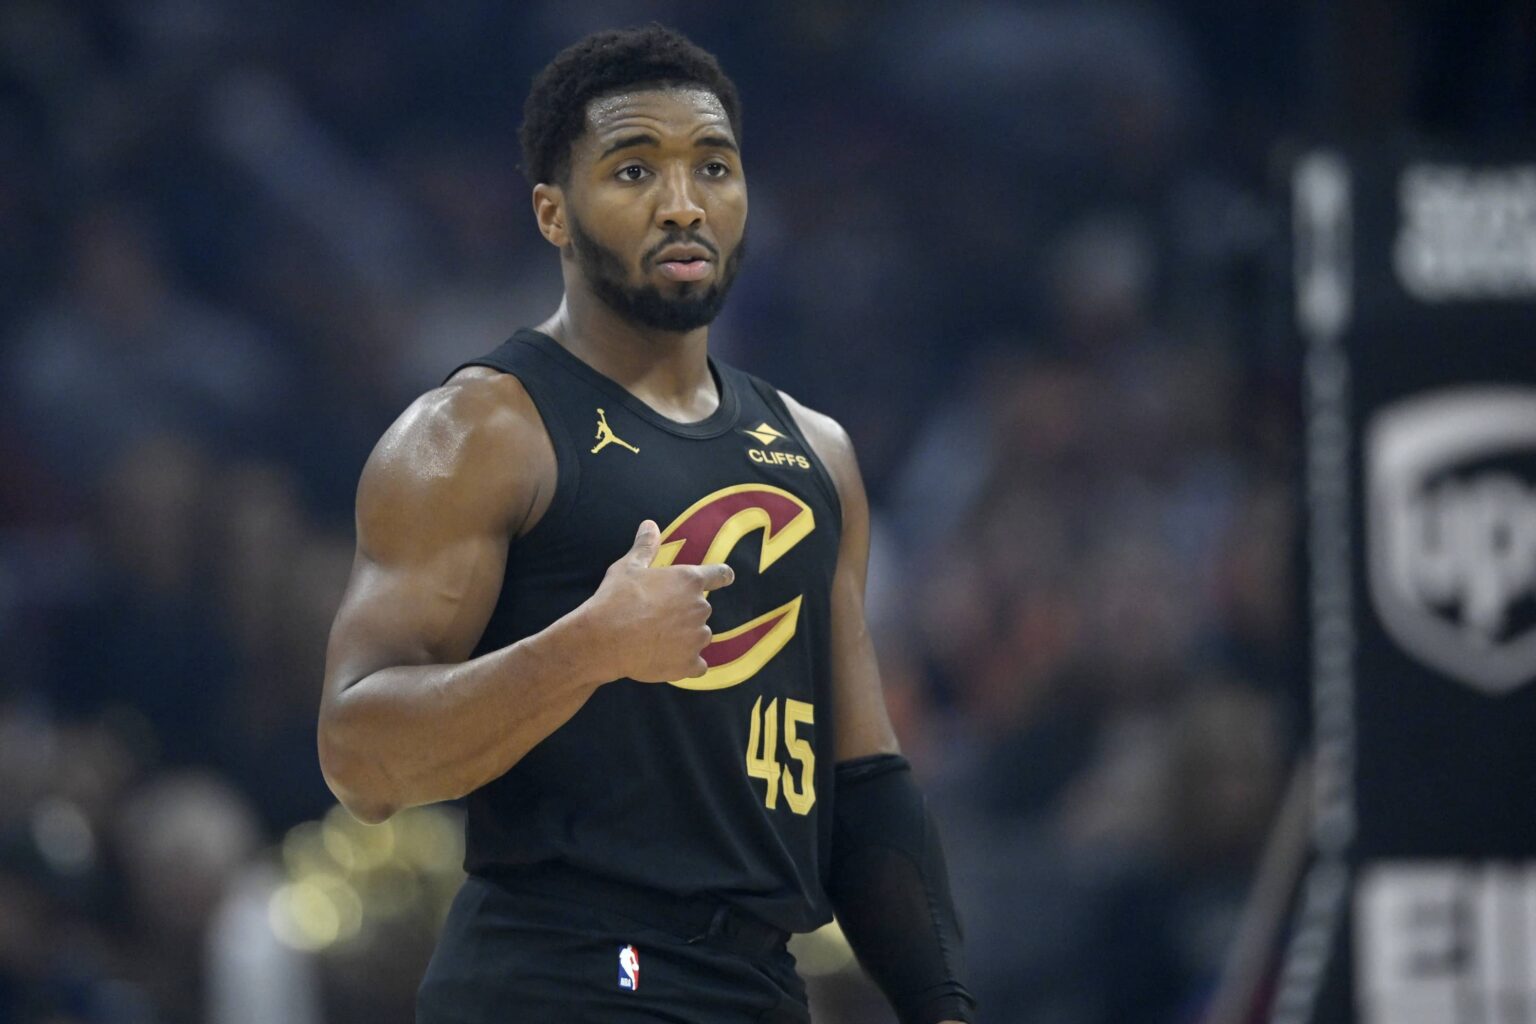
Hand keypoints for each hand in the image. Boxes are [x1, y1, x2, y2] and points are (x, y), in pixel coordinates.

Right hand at [580, 520, 733, 682]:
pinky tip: (667, 661)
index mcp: (689, 580)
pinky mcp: (689, 664)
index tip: (725, 578)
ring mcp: (697, 638)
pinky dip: (687, 664)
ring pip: (699, 636)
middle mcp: (700, 608)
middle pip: (702, 609)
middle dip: (685, 612)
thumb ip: (646, 546)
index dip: (722, 576)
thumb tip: (650, 524)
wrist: (604, 640)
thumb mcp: (628, 567)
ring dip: (685, 638)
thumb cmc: (616, 599)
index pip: (720, 574)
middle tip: (656, 617)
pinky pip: (698, 665)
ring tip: (656, 639)